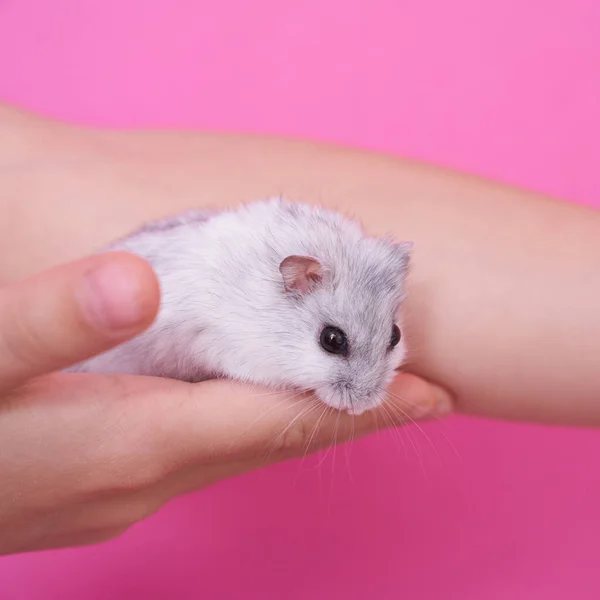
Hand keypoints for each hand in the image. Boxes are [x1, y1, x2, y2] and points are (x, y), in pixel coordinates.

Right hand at [0, 251, 452, 554]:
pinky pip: (206, 448)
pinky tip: (254, 395)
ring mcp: (128, 492)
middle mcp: (147, 478)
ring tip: (352, 377)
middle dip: (348, 409)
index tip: (433, 392)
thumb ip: (51, 323)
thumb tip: (136, 282)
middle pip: (275, 437)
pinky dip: (248, 419)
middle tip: (412, 376)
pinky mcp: (107, 486)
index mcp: (134, 444)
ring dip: (301, 414)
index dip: (360, 404)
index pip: (280, 422)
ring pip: (243, 445)